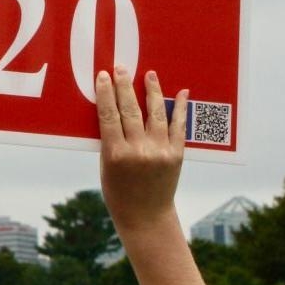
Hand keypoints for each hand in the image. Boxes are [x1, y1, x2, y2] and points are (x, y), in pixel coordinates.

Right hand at [97, 66, 186, 234]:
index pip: (109, 115)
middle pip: (130, 110)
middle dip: (124, 86)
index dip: (105, 93)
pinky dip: (180, 108)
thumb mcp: (106, 166)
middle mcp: (139, 150)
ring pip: (155, 113)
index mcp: (116, 154)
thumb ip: (110, 140)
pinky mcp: (176, 155)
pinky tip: (181, 93)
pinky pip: (178, 127)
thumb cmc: (119, 192)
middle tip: (121, 68)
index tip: (103, 76)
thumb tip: (112, 110)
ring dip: (152, 91)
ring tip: (149, 74)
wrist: (146, 216)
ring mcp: (160, 151)